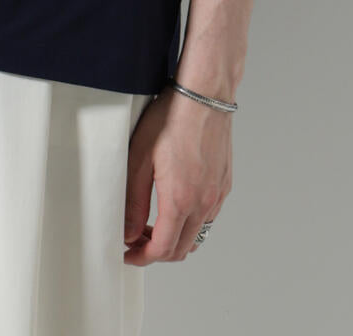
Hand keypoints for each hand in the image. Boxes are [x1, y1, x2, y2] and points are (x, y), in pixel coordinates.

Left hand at [123, 87, 231, 264]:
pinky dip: (191, 223)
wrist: (203, 95)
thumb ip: (133, 201)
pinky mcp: (224, 184)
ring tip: (154, 224)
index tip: (128, 253)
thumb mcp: (140, 158)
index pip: (162, 249)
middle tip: (136, 239)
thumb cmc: (170, 119)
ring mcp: (217, 194)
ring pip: (197, 236)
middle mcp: (204, 203)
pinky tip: (176, 204)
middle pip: (181, 249)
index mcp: (181, 200)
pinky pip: (209, 217)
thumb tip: (128, 232)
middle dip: (156, 251)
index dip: (142, 257)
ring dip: (175, 238)